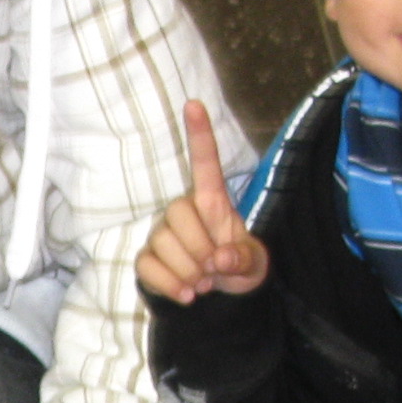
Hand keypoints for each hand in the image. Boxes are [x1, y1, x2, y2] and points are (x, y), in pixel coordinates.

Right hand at [136, 98, 267, 302]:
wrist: (217, 299)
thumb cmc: (237, 268)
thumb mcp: (254, 265)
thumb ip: (244, 259)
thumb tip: (222, 258)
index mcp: (212, 202)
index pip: (205, 163)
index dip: (200, 135)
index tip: (194, 103)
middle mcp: (183, 211)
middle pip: (178, 212)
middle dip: (200, 247)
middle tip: (214, 269)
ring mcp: (161, 234)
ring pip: (163, 243)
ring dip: (189, 271)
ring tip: (204, 281)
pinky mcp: (147, 259)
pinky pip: (148, 266)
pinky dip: (171, 285)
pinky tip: (188, 294)